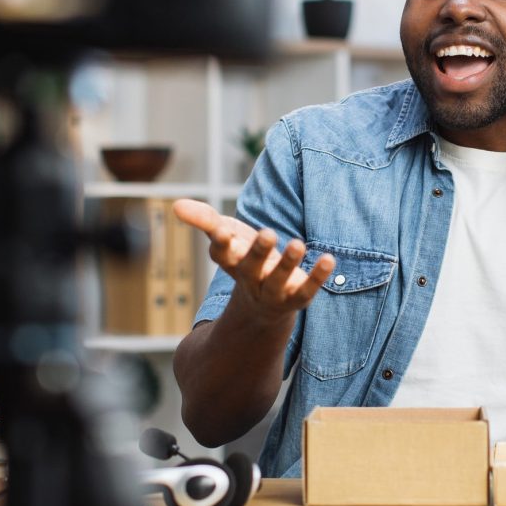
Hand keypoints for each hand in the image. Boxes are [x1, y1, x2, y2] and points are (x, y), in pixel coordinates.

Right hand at [172, 199, 335, 319]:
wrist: (266, 301)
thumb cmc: (244, 256)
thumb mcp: (226, 234)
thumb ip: (204, 219)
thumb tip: (176, 204)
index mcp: (231, 263)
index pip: (222, 255)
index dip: (222, 244)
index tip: (222, 230)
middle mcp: (250, 279)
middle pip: (251, 268)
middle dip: (258, 253)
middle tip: (268, 233)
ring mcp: (273, 292)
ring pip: (278, 281)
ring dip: (287, 263)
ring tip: (297, 243)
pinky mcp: (296, 298)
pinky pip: (307, 291)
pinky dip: (317, 276)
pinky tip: (329, 259)